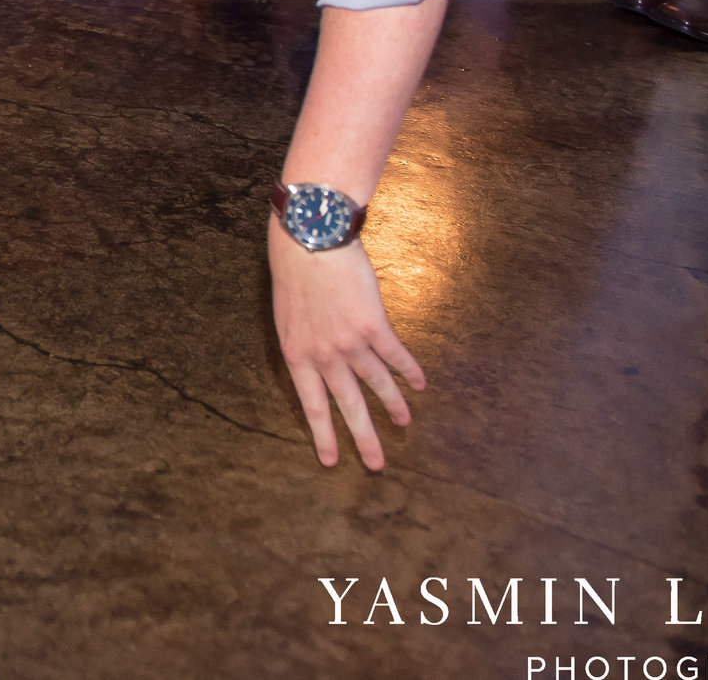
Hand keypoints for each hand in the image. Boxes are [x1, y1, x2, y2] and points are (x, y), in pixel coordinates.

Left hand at [271, 223, 425, 470]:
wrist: (309, 241)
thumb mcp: (287, 315)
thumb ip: (305, 342)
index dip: (323, 435)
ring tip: (405, 423)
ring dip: (392, 405)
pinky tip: (420, 384)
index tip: (331, 462)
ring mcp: (349, 342)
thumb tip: (321, 362)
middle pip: (348, 405)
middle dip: (364, 438)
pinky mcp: (373, 325)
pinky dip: (409, 371)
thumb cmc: (293, 272)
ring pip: (376, 383)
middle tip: (377, 466)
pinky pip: (395, 356)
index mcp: (297, 354)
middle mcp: (324, 355)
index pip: (312, 405)